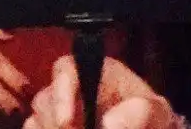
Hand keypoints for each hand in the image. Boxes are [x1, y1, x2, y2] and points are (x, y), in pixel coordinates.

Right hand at [26, 56, 175, 128]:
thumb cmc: (151, 120)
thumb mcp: (155, 112)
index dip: (61, 91)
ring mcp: (59, 113)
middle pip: (44, 99)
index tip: (65, 122)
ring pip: (35, 121)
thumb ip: (139, 113)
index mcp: (94, 73)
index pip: (66, 68)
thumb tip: (109, 125)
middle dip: (55, 124)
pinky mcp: (51, 128)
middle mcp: (71, 90)